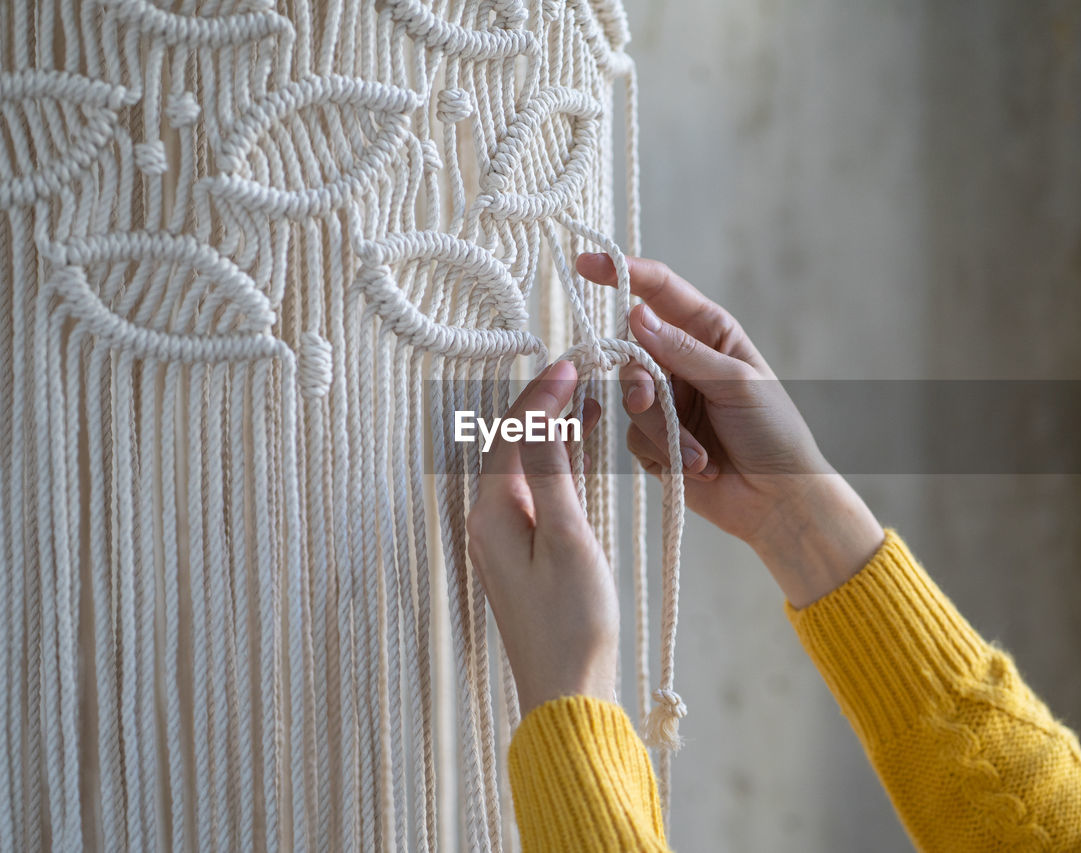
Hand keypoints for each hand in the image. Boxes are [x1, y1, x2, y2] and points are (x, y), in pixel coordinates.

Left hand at [466, 360, 618, 714]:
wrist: (568, 692)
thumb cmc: (571, 622)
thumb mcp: (568, 538)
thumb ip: (554, 473)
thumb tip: (542, 417)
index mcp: (491, 514)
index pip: (509, 435)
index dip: (539, 396)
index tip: (570, 365)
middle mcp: (489, 523)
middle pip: (512, 447)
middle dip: (545, 407)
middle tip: (582, 374)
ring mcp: (506, 541)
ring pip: (528, 470)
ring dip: (556, 435)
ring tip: (591, 402)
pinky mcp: (526, 557)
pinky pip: (539, 495)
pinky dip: (561, 468)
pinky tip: (584, 455)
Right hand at [577, 253, 884, 606]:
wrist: (779, 500)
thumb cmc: (773, 432)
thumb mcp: (735, 382)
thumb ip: (683, 351)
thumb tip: (635, 314)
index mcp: (708, 333)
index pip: (659, 292)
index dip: (623, 274)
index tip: (586, 265)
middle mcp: (682, 361)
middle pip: (632, 352)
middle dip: (641, 381)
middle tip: (651, 398)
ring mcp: (668, 401)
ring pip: (631, 400)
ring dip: (663, 429)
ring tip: (699, 455)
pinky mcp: (657, 441)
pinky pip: (634, 437)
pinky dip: (664, 453)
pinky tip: (698, 468)